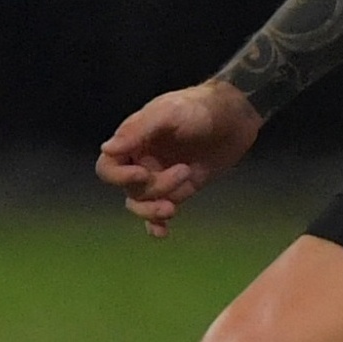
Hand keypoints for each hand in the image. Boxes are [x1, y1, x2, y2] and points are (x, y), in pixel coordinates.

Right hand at [97, 78, 261, 234]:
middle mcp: (141, 162)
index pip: (108, 166)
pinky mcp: (178, 191)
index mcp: (132, 142)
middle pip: (129, 188)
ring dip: (154, 209)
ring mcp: (159, 178)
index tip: (142, 174)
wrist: (235, 118)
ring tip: (175, 206)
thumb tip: (107, 149)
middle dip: (154, 188)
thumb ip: (138, 131)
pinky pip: (159, 213)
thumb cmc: (199, 108)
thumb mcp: (169, 113)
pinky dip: (156, 224)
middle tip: (184, 171)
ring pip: (141, 203)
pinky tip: (162, 233)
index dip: (118, 176)